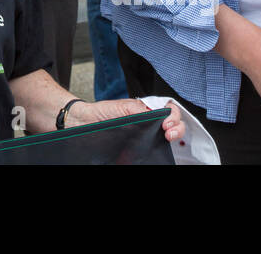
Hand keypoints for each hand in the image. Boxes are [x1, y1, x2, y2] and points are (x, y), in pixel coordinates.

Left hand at [68, 98, 185, 142]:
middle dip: (177, 129)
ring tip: (167, 139)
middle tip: (169, 133)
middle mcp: (148, 125)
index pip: (170, 112)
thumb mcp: (123, 106)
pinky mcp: (134, 151)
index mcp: (147, 112)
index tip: (167, 123)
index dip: (174, 117)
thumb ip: (141, 110)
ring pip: (164, 140)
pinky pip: (150, 152)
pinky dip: (156, 153)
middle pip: (173, 127)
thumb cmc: (101, 112)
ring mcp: (143, 139)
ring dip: (171, 139)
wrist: (83, 123)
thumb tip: (158, 116)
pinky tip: (155, 151)